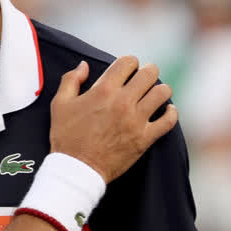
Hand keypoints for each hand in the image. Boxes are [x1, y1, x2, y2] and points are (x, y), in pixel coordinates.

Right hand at [50, 56, 176, 182]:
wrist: (77, 168)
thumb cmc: (66, 136)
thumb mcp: (60, 104)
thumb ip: (71, 80)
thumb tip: (84, 66)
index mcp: (103, 90)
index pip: (128, 62)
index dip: (129, 62)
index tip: (127, 69)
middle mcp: (123, 102)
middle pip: (149, 74)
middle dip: (147, 71)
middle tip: (143, 78)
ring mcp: (136, 120)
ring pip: (163, 93)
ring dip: (160, 89)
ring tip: (153, 93)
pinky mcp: (145, 138)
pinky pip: (169, 120)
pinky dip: (171, 112)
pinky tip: (166, 110)